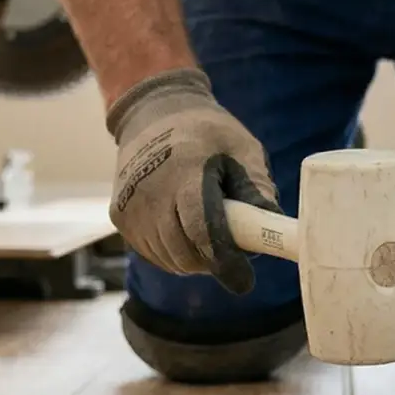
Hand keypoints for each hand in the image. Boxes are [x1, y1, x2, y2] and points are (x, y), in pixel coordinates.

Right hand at [106, 68, 277, 294]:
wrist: (153, 113)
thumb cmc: (206, 133)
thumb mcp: (242, 148)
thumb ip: (257, 189)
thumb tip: (274, 229)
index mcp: (185, 171)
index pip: (202, 231)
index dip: (225, 262)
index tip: (244, 281)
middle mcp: (151, 191)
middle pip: (186, 252)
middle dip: (214, 262)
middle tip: (232, 254)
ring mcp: (130, 206)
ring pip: (170, 259)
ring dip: (195, 259)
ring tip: (208, 233)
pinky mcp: (119, 217)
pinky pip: (154, 254)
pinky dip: (174, 254)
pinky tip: (184, 230)